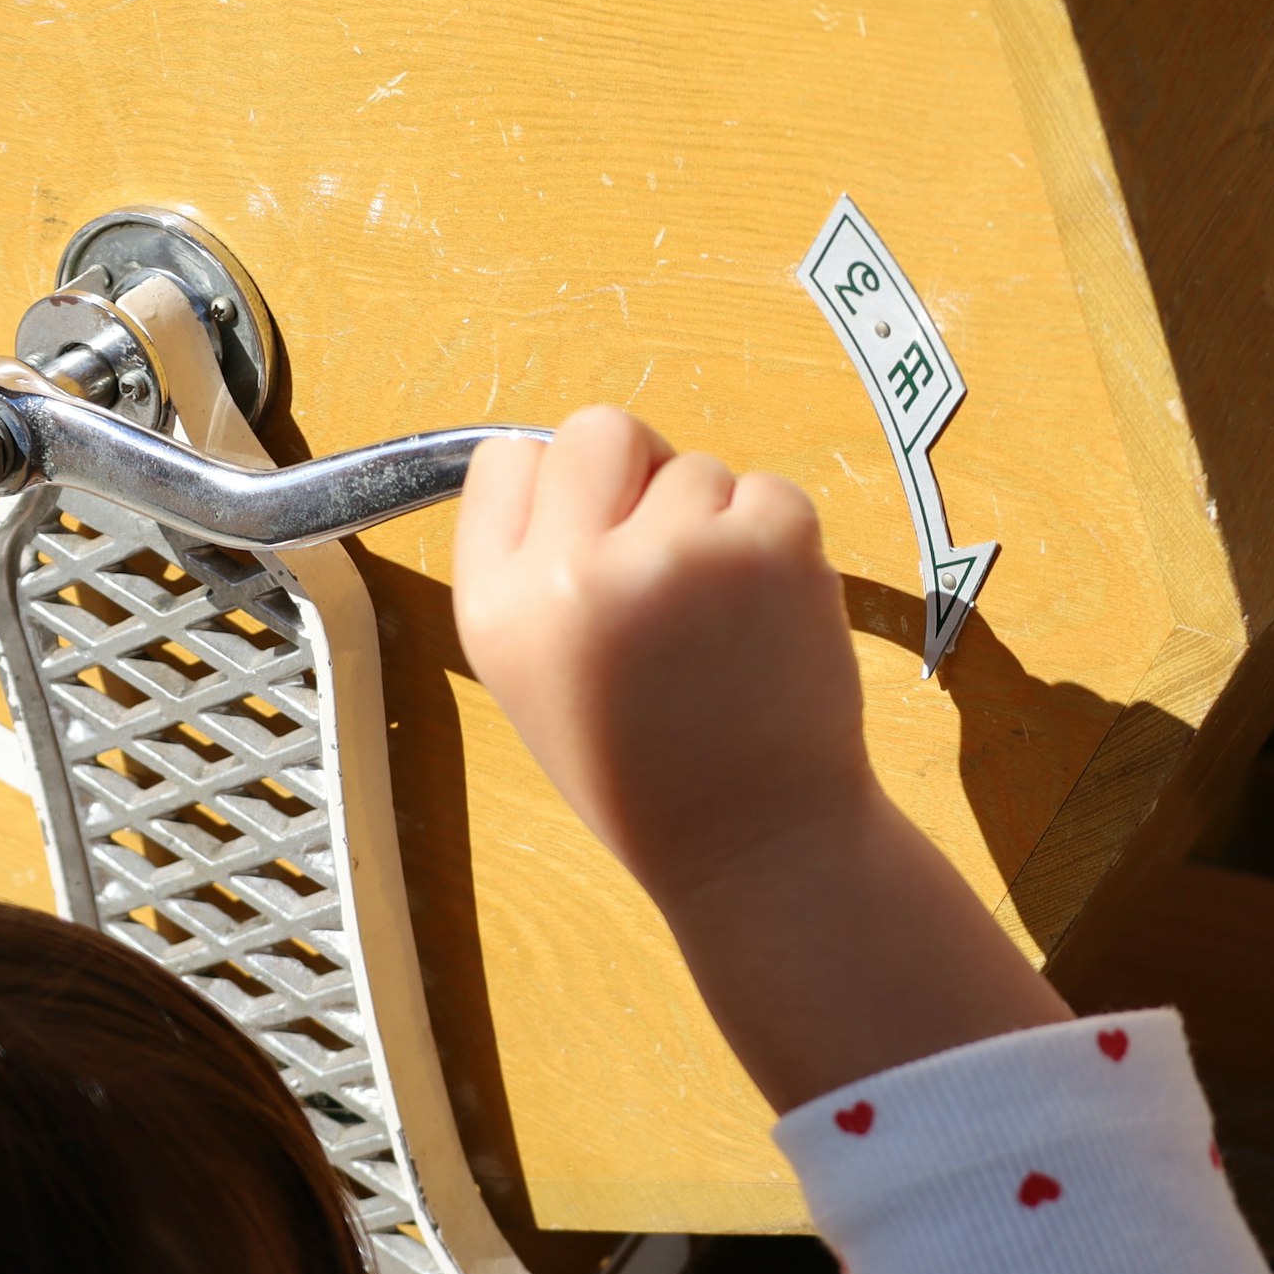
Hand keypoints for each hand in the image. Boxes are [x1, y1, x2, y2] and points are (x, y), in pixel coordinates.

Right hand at [452, 405, 871, 909]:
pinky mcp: (768, 547)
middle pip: (599, 430)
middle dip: (637, 472)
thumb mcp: (533, 677)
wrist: (754, 843)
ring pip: (696, 467)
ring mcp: (674, 555)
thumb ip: (535, 568)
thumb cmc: (648, 767)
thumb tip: (573, 464)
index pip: (507, 461)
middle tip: (666, 551)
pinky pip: (769, 490)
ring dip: (714, 524)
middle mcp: (572, 574)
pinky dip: (777, 541)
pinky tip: (767, 620)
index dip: (559, 489)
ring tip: (720, 624)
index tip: (593, 534)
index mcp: (496, 608)